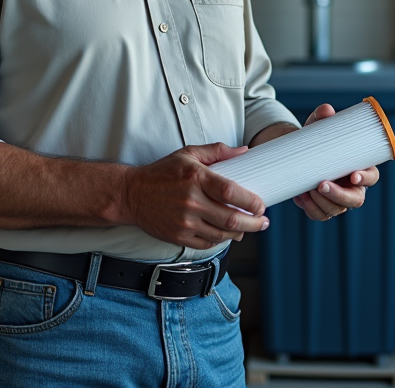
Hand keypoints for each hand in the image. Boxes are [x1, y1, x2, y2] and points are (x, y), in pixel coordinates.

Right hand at [123, 143, 267, 248]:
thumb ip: (217, 151)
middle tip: (263, 222)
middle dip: (253, 223)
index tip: (261, 205)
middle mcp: (191, 202)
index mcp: (195, 178)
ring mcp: (185, 222)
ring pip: (222, 235)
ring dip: (240, 233)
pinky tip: (227, 234)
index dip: (251, 201)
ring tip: (247, 228)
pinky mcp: (179, 236)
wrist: (131, 194)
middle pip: (231, 219)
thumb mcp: (188, 154)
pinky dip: (221, 240)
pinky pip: (207, 243)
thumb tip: (243, 152)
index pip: (230, 192)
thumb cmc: (161, 173)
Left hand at [272, 104, 380, 221]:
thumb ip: (322, 118)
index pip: (372, 177)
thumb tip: (327, 110)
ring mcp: (338, 200)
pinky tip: (301, 197)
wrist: (299, 155)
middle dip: (339, 195)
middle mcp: (352, 187)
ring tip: (306, 189)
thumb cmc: (317, 142)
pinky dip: (310, 208)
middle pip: (355, 200)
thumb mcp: (318, 128)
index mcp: (360, 168)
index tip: (353, 175)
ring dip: (321, 202)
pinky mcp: (323, 207)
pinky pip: (320, 215)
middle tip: (321, 185)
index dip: (366, 178)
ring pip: (336, 209)